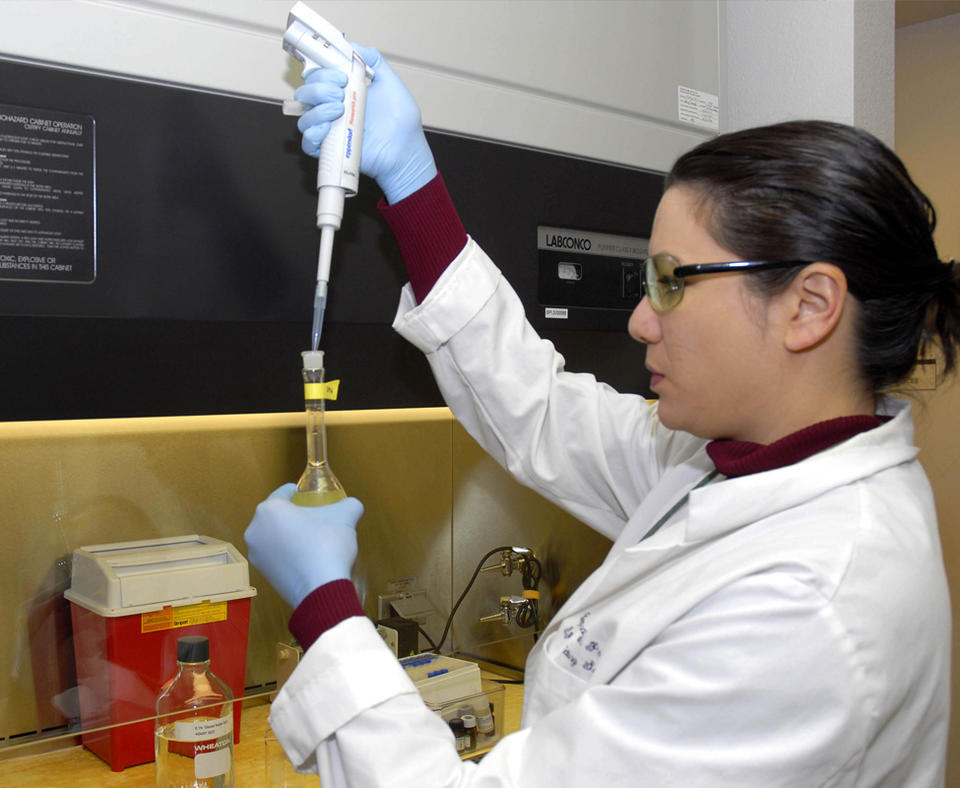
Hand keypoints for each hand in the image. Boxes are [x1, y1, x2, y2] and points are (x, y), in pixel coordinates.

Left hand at [244, 483, 363, 608]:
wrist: (320, 589)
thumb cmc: (327, 544)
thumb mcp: (346, 517)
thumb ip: (349, 505)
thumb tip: (352, 505)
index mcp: (270, 509)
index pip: (283, 493)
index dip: (296, 491)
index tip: (305, 494)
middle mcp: (255, 529)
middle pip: (276, 515)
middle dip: (292, 514)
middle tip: (312, 518)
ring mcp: (255, 554)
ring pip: (273, 536)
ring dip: (287, 534)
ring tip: (309, 539)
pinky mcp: (261, 573)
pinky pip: (275, 555)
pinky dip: (286, 553)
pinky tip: (305, 557)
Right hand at [294, 44, 437, 203]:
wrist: (406, 151)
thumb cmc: (402, 123)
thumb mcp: (391, 83)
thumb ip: (374, 61)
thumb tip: (353, 46)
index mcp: (344, 92)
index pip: (318, 76)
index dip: (323, 72)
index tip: (342, 76)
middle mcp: (333, 110)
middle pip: (306, 93)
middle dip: (319, 88)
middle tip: (341, 93)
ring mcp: (331, 130)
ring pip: (304, 116)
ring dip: (317, 109)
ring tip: (340, 110)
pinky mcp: (330, 150)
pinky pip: (307, 142)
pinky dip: (312, 133)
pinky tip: (327, 128)